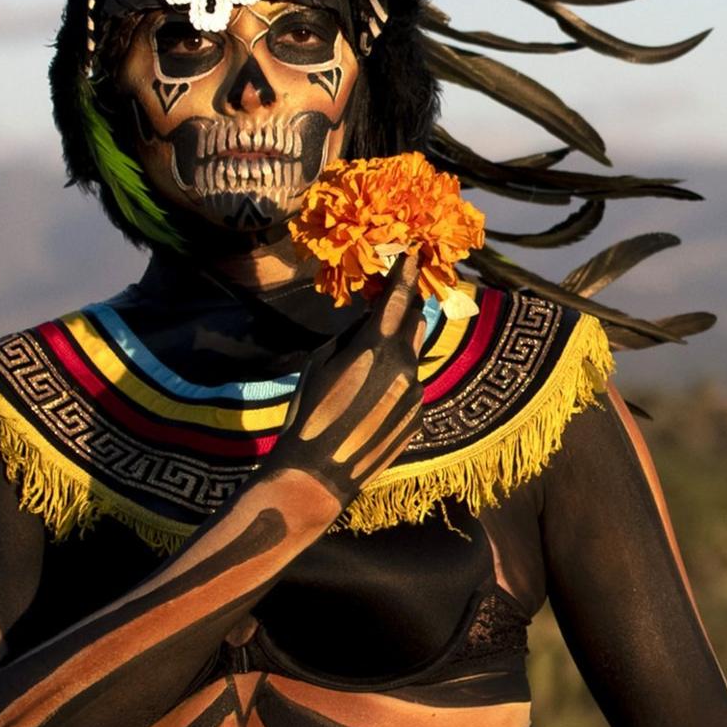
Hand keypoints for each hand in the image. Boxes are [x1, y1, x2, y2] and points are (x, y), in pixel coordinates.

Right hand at [266, 257, 427, 508]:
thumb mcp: (321, 362)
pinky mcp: (418, 417)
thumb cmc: (308, 411)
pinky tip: (369, 404)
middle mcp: (406, 366)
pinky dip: (395, 385)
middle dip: (405, 312)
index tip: (415, 253)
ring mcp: (416, 394)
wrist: (318, 473)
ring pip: (412, 359)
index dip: (407, 272)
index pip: (399, 298)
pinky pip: (410, 388)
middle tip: (390, 307)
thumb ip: (353, 336)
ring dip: (396, 354)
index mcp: (377, 347)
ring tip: (365, 374)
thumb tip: (372, 320)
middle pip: (415, 324)